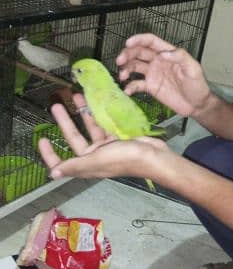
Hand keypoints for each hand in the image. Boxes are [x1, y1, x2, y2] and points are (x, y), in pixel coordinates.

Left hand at [39, 93, 168, 180]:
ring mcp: (107, 147)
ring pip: (91, 128)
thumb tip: (52, 173)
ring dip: (84, 113)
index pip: (63, 162)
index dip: (51, 154)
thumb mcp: (98, 160)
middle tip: (58, 105)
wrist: (154, 157)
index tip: (43, 139)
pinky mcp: (119, 138)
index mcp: (87, 164)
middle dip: (65, 122)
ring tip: (78, 96)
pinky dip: (101, 114)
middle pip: (75, 138)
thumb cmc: (127, 159)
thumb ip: (75, 165)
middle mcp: (95, 157)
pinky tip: (98, 101)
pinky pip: (105, 124)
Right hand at [116, 33, 211, 117]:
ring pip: (134, 66)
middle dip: (127, 54)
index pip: (150, 41)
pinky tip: (127, 90)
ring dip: (126, 68)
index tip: (128, 43)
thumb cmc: (198, 85)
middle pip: (138, 52)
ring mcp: (153, 74)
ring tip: (123, 76)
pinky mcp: (150, 87)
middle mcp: (157, 61)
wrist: (197, 105)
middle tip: (119, 61)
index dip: (138, 39)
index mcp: (167, 53)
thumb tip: (162, 54)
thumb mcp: (193, 69)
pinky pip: (136, 84)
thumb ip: (180, 57)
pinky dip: (130, 86)